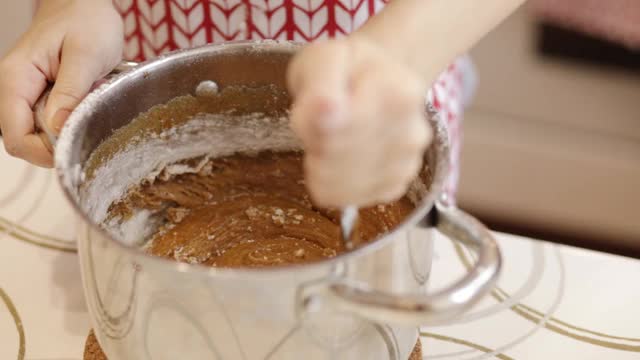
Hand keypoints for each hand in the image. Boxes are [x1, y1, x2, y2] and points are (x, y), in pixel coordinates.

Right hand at [0, 0, 122, 166]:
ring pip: (37, 133)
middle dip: (54, 145)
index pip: (14, 135)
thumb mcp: (86, 55)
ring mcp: (28, 93)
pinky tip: (86, 108)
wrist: (85, 3)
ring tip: (88, 113)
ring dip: (64, 133)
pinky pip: (49, 121)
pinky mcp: (42, 95)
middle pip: (23, 139)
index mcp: (17, 79)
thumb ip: (71, 92)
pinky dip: (69, 122)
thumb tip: (58, 128)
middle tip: (87, 130)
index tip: (73, 149)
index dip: (41, 152)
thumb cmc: (87, 21)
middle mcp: (15, 89)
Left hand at [287, 38, 431, 207]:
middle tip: (323, 122)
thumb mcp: (325, 59)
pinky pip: (347, 198)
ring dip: (322, 164)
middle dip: (317, 142)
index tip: (318, 102)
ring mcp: (408, 165)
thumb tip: (325, 110)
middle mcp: (414, 133)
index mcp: (401, 93)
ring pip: (342, 185)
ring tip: (332, 138)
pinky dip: (333, 182)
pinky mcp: (394, 188)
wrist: (373, 82)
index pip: (340, 127)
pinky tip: (340, 159)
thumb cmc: (345, 69)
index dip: (313, 120)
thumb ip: (321, 83)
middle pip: (338, 157)